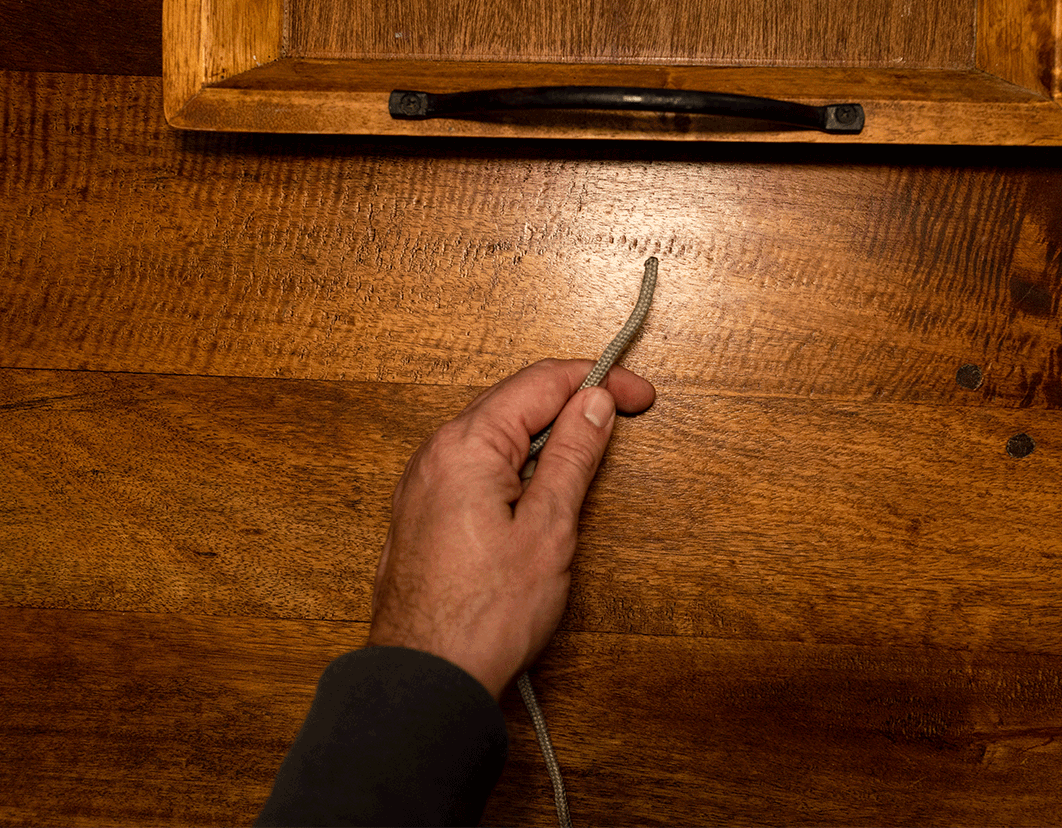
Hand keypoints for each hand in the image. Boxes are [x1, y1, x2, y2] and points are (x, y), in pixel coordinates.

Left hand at [368, 358, 655, 698]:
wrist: (426, 679)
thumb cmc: (485, 614)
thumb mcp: (548, 528)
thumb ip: (572, 457)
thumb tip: (593, 404)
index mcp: (466, 445)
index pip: (541, 383)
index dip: (598, 381)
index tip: (639, 395)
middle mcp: (435, 453)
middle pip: (514, 401)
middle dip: (572, 401)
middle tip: (624, 414)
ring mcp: (422, 482)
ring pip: (493, 434)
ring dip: (544, 433)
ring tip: (589, 451)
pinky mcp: (422, 512)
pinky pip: (473, 464)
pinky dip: (515, 461)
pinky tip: (540, 486)